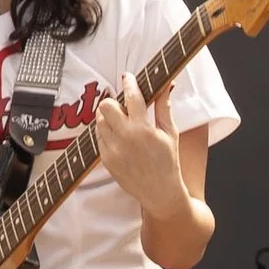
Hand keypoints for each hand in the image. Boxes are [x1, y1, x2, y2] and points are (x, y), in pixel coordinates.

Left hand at [95, 76, 189, 219]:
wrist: (159, 192)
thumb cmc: (168, 161)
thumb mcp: (170, 133)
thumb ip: (164, 108)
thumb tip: (167, 85)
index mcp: (143, 129)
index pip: (131, 98)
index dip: (128, 83)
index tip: (127, 76)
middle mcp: (124, 138)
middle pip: (105, 106)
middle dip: (113, 101)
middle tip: (122, 103)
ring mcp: (111, 149)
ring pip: (98, 121)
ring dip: (108, 116)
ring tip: (121, 119)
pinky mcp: (105, 159)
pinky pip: (98, 137)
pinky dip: (106, 131)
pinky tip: (119, 135)